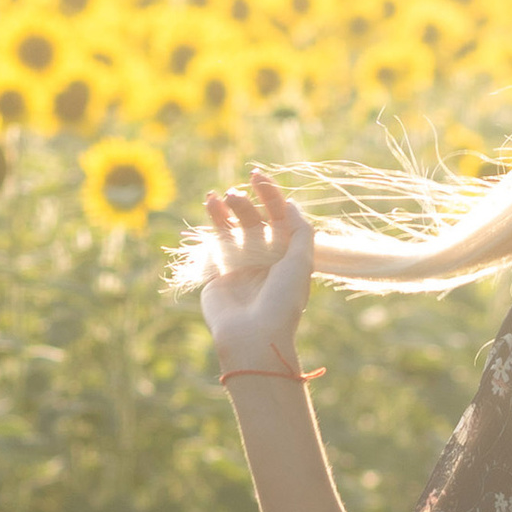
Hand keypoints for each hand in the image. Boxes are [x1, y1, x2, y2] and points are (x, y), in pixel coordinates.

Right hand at [194, 166, 316, 367]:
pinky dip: (213, 222)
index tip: (257, 176)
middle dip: (246, 203)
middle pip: (255, 220)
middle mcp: (266, 258)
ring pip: (233, 227)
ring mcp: (242, 264)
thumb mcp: (302, 261)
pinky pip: (216, 241)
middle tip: (237, 195)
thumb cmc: (283, 300)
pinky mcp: (220, 272)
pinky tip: (210, 205)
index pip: (279, 217)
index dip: (270, 195)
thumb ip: (299, 230)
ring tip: (218, 196)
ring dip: (227, 209)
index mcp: (287, 255)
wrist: (254, 335)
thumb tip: (289, 203)